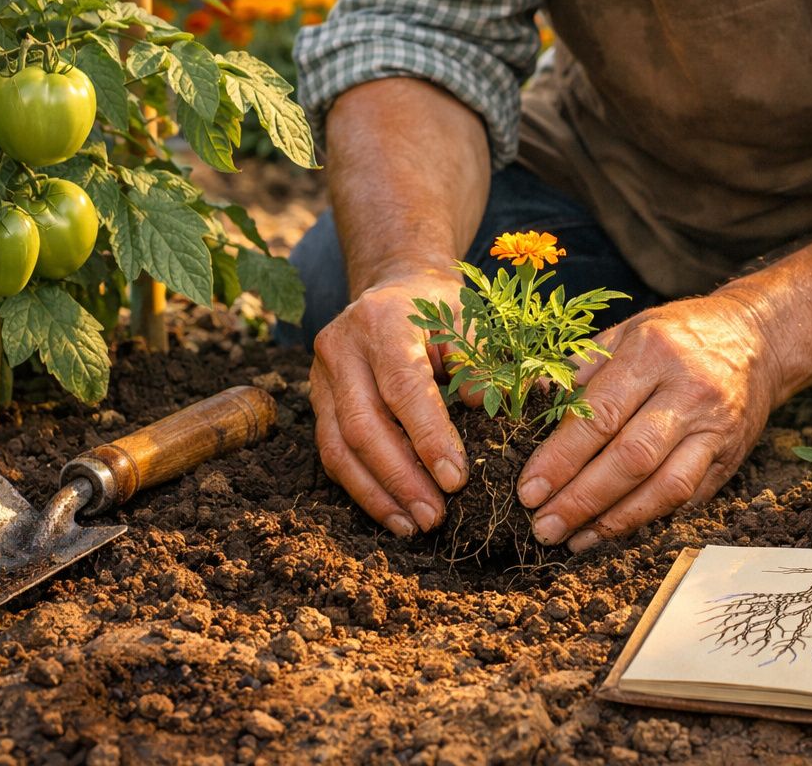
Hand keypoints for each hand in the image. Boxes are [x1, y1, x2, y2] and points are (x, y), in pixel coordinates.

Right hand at [310, 268, 469, 536]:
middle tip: (434, 516)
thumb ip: (481, 364)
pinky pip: (332, 452)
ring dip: (377, 494)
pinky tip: (392, 512)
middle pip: (363, 425)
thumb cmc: (440, 308)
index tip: (456, 480)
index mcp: (383, 321)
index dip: (428, 438)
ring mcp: (321, 376)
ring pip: (339, 447)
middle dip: (400, 478)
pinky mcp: (317, 401)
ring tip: (413, 526)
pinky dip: (362, 488)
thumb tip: (493, 411)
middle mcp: (341, 348)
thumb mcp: (468, 321)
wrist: (394, 286)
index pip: (403, 388)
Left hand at [516, 294, 781, 551]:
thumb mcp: (622, 333)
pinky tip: (614, 531)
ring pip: (665, 488)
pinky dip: (649, 519)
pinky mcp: (730, 458)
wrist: (754, 340)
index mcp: (652, 354)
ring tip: (575, 540)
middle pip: (631, 458)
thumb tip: (517, 399)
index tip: (529, 490)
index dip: (561, 458)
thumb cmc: (675, 336)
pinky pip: (688, 499)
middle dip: (582, 499)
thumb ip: (573, 368)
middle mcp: (688, 392)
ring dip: (616, 522)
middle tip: (545, 526)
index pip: (599, 415)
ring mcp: (715, 429)